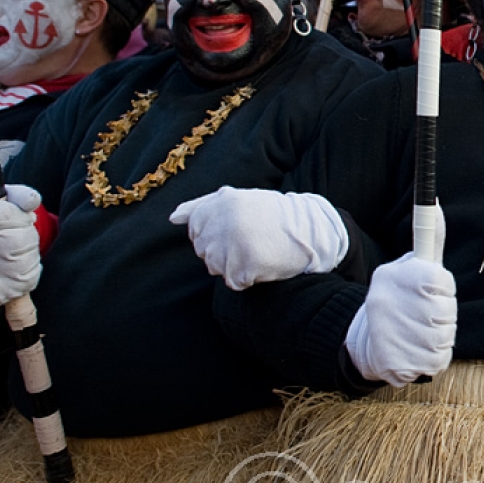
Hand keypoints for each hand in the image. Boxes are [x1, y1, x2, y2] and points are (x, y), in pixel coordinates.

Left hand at [171, 187, 348, 289]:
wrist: (311, 229)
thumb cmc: (271, 214)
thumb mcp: (236, 200)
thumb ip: (201, 206)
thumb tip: (172, 217)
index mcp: (221, 203)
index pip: (196, 230)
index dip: (216, 234)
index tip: (238, 230)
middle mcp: (224, 222)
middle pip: (204, 251)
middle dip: (224, 251)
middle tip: (251, 240)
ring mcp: (234, 245)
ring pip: (216, 268)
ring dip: (234, 266)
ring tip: (257, 250)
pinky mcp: (245, 265)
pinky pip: (233, 282)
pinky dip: (247, 278)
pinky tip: (262, 263)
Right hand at [345, 252, 456, 387]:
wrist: (368, 340)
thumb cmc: (401, 296)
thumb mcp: (412, 265)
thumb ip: (430, 240)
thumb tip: (438, 205)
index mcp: (393, 276)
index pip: (442, 281)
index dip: (443, 289)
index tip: (432, 290)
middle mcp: (388, 304)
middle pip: (447, 312)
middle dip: (443, 315)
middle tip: (426, 314)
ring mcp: (390, 335)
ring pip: (445, 338)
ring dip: (440, 337)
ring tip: (421, 332)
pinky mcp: (397, 363)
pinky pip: (438, 361)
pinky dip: (434, 357)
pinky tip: (418, 349)